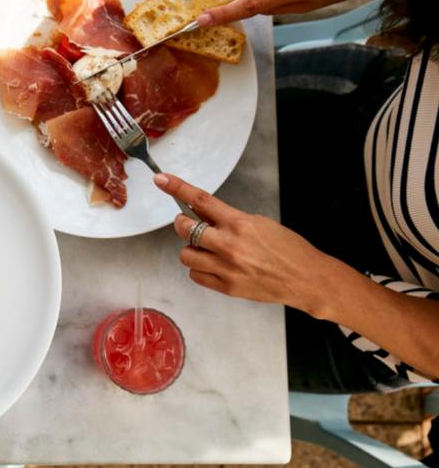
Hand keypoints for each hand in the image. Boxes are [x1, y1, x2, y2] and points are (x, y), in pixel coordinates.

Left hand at [153, 173, 340, 316]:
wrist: (306, 279)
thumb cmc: (288, 249)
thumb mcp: (259, 222)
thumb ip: (227, 217)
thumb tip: (200, 209)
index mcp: (239, 224)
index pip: (200, 200)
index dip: (177, 188)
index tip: (161, 180)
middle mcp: (229, 245)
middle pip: (185, 229)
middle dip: (183, 225)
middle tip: (190, 224)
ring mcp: (226, 268)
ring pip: (186, 255)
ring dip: (192, 249)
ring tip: (208, 249)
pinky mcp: (226, 287)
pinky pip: (195, 275)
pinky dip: (200, 268)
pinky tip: (214, 265)